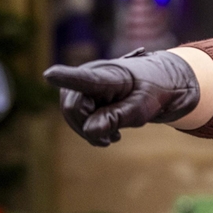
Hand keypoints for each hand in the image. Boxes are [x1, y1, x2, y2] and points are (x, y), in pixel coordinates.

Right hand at [43, 49, 199, 146]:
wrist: (162, 83)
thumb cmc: (154, 92)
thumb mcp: (143, 107)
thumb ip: (118, 117)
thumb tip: (90, 130)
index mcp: (110, 75)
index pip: (85, 79)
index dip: (66, 78)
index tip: (50, 75)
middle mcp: (90, 74)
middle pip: (72, 108)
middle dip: (88, 127)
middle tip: (113, 138)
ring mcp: (83, 82)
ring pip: (71, 115)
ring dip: (89, 130)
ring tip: (113, 137)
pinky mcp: (81, 91)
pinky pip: (75, 115)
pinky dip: (89, 127)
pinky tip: (106, 134)